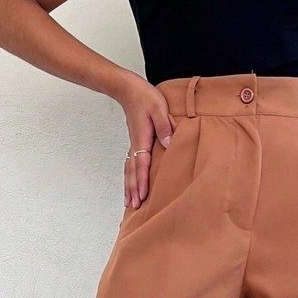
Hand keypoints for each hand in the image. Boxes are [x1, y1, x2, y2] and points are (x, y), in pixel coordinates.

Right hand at [116, 75, 173, 208]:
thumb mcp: (159, 109)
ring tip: (129, 203)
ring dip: (129, 187)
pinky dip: (128, 178)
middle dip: (133, 190)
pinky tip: (129, 185)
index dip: (142, 181)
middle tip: (134, 207)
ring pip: (129, 170)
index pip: (142, 164)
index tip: (142, 195)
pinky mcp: (134, 143)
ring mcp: (133, 145)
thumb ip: (165, 126)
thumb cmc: (145, 97)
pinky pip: (129, 165)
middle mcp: (135, 145)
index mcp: (142, 139)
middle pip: (133, 172)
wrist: (129, 90)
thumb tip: (168, 144)